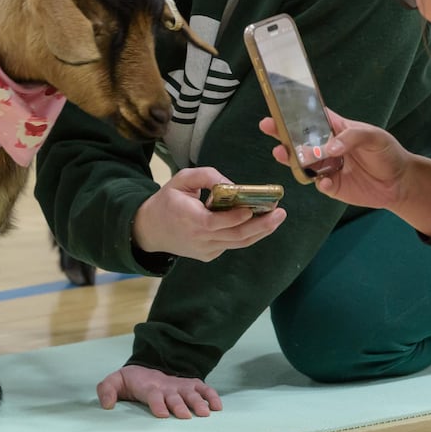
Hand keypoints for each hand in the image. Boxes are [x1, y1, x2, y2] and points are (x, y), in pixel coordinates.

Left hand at [97, 363, 220, 418]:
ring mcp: (179, 385)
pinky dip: (211, 395)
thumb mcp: (114, 382)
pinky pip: (202, 389)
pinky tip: (218, 406)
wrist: (144, 370)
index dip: (158, 403)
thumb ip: (106, 390)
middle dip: (180, 405)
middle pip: (174, 396)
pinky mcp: (189, 386)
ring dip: (198, 402)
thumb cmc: (130, 381)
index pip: (153, 394)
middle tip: (186, 415)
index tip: (162, 414)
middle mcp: (166, 386)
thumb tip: (107, 405)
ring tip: (206, 413)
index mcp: (148, 386)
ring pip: (191, 393)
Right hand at [131, 166, 284, 261]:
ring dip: (260, 232)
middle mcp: (201, 240)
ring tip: (276, 218)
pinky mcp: (209, 255)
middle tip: (280, 212)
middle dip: (262, 225)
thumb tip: (232, 185)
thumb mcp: (182, 179)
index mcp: (191, 220)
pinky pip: (231, 244)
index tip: (255, 206)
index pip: (219, 222)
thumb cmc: (168, 201)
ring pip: (238, 243)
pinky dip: (245, 234)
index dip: (238, 217)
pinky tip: (257, 222)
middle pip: (236, 236)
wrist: (150, 230)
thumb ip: (207, 176)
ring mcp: (206, 250)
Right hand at [260, 113, 410, 208]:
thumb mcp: (373, 136)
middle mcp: (326, 146)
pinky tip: (324, 181)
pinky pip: (319, 184)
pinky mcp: (332, 186)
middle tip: (267, 125)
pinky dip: (319, 183)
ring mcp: (327, 167)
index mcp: (335, 128)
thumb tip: (329, 148)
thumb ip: (351, 138)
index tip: (279, 106)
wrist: (400, 183)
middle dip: (282, 132)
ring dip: (291, 158)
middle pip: (299, 138)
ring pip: (303, 162)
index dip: (295, 112)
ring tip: (280, 153)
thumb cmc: (387, 152)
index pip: (312, 117)